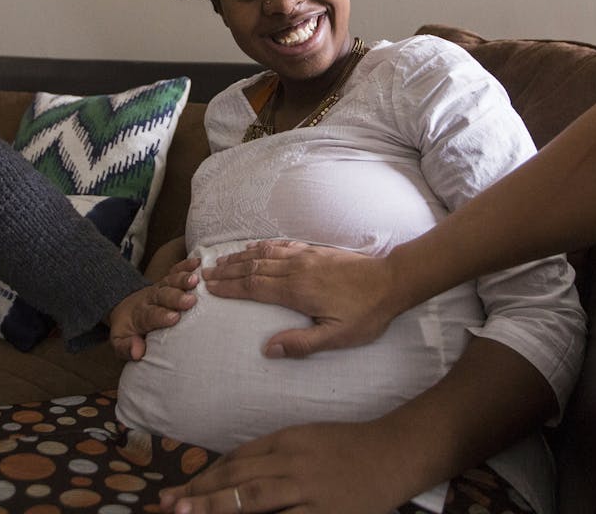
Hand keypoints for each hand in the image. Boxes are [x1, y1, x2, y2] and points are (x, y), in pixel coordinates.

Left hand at [107, 256, 200, 360]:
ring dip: (182, 279)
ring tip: (195, 279)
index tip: (174, 318)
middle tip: (190, 300)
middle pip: (162, 296)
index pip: (149, 315)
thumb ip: (126, 347)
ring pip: (170, 281)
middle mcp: (149, 299)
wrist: (124, 308)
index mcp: (139, 315)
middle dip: (176, 297)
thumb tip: (137, 352)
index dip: (161, 316)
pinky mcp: (166, 281)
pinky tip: (197, 262)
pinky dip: (185, 265)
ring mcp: (158, 287)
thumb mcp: (119, 343)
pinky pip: (174, 270)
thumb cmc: (128, 331)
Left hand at [157, 420, 414, 513]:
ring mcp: (307, 489)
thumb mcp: (307, 439)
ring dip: (215, 508)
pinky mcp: (324, 513)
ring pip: (252, 500)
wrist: (395, 452)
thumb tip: (234, 472)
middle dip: (198, 494)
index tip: (177, 492)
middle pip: (236, 480)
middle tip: (165, 507)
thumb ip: (273, 454)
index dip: (203, 477)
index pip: (235, 461)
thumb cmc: (350, 447)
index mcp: (285, 440)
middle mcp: (291, 462)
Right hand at [202, 241, 397, 357]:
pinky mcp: (317, 251)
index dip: (229, 288)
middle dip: (227, 271)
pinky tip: (256, 247)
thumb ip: (301, 344)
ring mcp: (307, 257)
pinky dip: (264, 246)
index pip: (254, 287)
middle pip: (254, 268)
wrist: (392, 281)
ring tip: (222, 259)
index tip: (208, 288)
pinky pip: (283, 246)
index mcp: (297, 291)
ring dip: (241, 257)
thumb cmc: (366, 314)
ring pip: (265, 254)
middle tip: (204, 273)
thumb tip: (267, 350)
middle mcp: (297, 269)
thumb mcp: (336, 338)